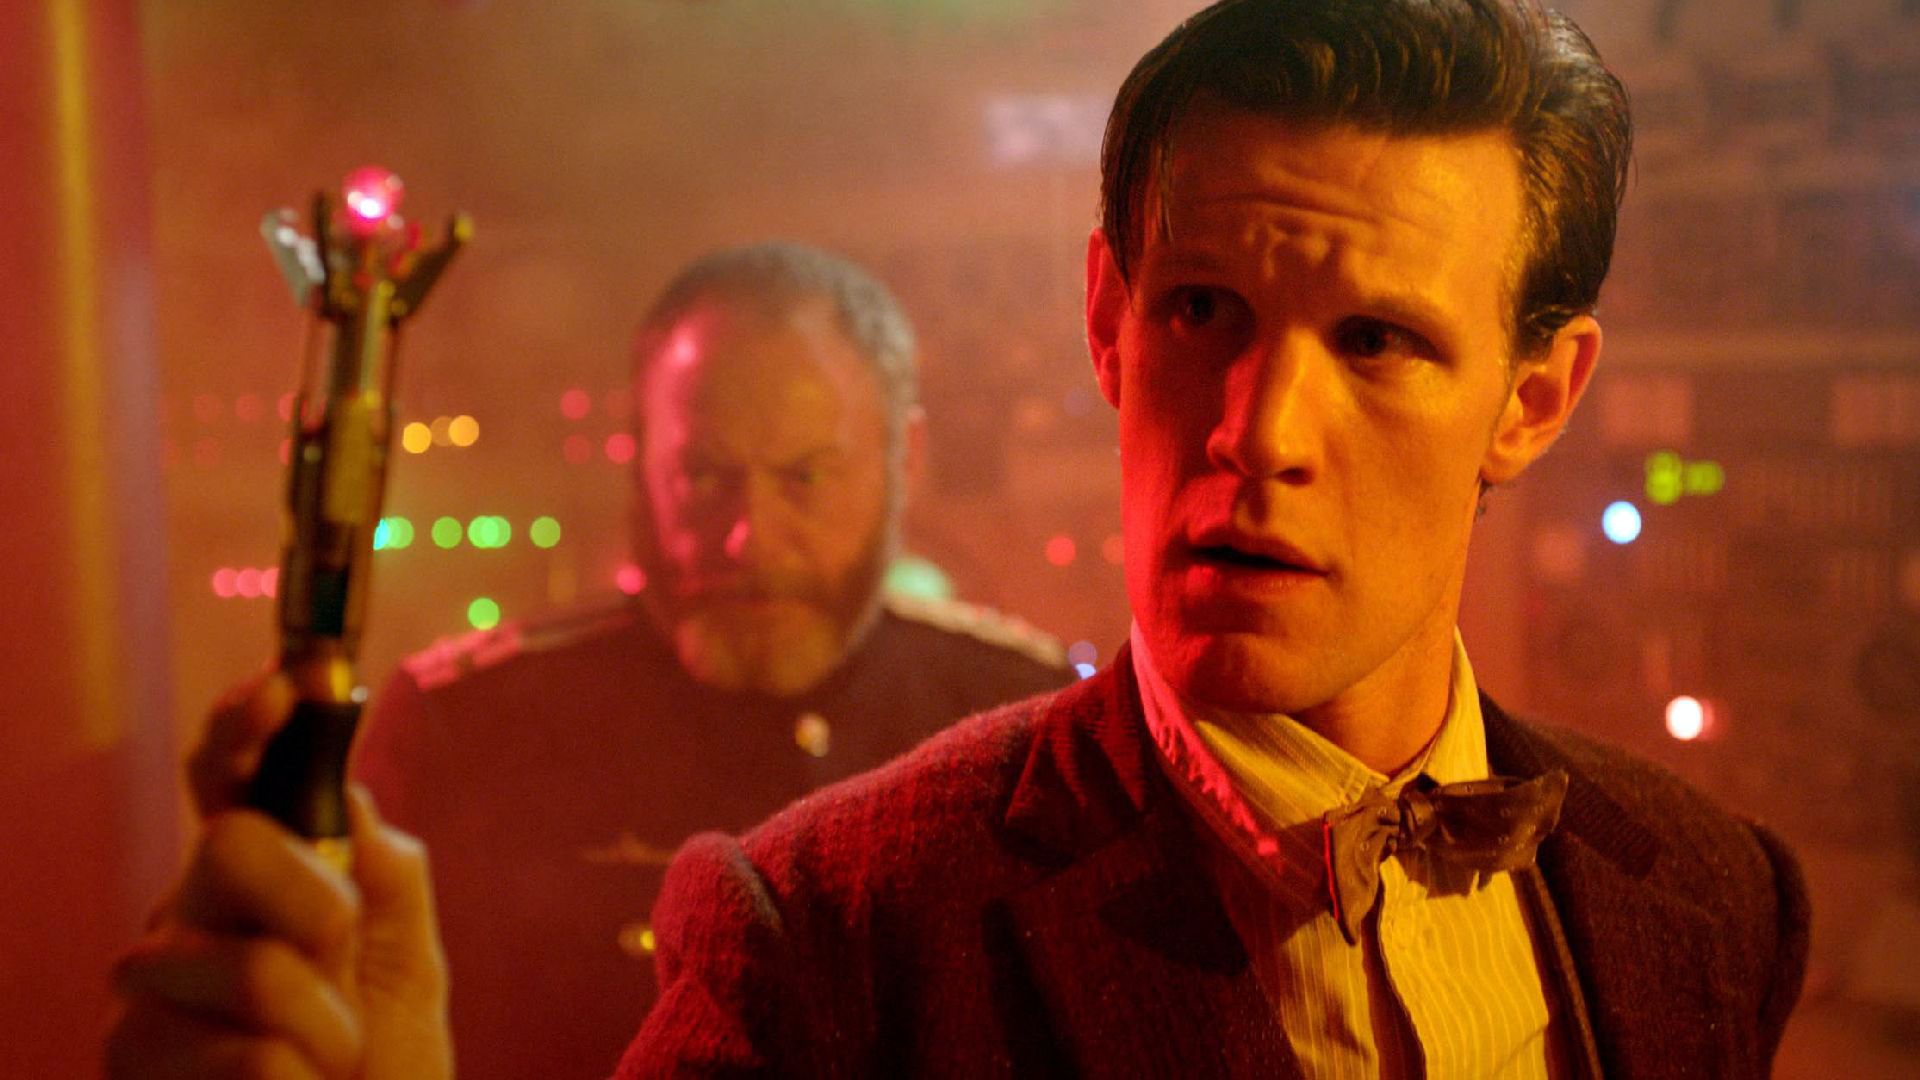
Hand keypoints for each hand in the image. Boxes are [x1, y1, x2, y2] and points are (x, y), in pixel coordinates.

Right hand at [108, 677, 452, 1078]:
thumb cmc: (381, 1064)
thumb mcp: (410, 960)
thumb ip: (388, 875)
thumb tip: (354, 800)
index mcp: (259, 879)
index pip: (231, 780)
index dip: (246, 726)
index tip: (286, 686)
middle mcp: (190, 918)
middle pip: (229, 846)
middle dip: (315, 904)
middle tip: (342, 961)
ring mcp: (152, 994)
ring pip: (249, 964)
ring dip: (326, 1024)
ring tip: (334, 1059)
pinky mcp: (133, 1063)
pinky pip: (246, 1054)